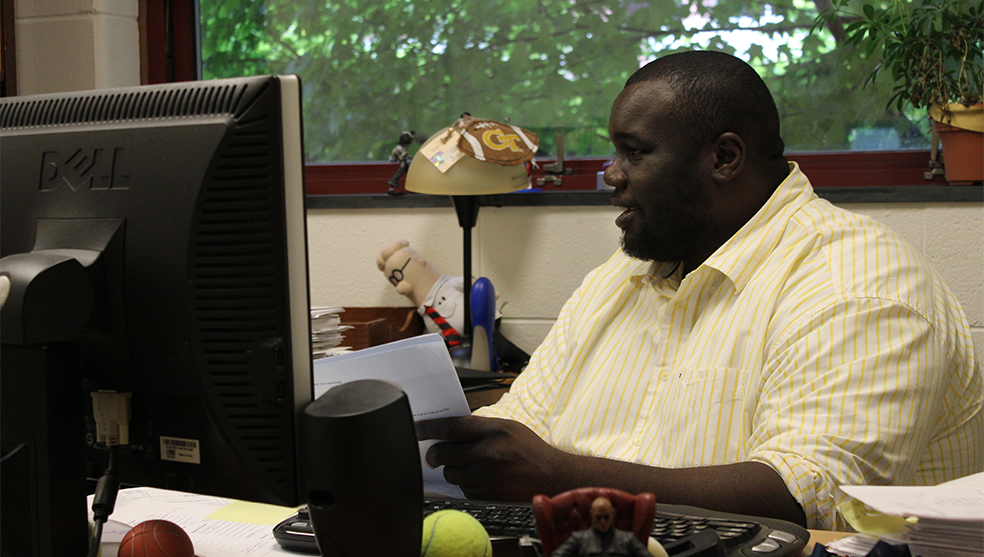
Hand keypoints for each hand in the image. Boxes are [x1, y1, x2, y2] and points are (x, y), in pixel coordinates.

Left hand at [416, 416, 568, 500]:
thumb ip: (481, 428)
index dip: (429, 428)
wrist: (553, 478)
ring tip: (470, 465)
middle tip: (434, 453)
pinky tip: (481, 479)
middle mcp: (489, 453)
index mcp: (495, 431)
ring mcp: (487, 477)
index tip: (417, 428)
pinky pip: (464, 489)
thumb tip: (449, 430)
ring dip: (454, 469)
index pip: (452, 427)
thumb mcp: (509, 428)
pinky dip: (467, 484)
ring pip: (452, 473)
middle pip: (445, 452)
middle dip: (435, 453)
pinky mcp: (488, 496)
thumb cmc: (531, 451)